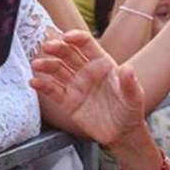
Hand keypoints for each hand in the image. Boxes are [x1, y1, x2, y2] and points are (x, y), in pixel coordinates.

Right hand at [30, 30, 146, 147]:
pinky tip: (34, 82)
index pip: (87, 44)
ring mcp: (76, 85)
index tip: (67, 37)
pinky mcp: (68, 102)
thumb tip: (127, 68)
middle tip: (47, 47)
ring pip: (57, 70)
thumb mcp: (134, 96)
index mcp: (102, 63)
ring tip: (36, 64)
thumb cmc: (130, 109)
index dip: (76, 38)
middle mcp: (86, 71)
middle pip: (68, 54)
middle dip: (57, 48)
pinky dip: (42, 86)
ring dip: (46, 65)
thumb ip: (129, 83)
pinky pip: (53, 91)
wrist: (123, 132)